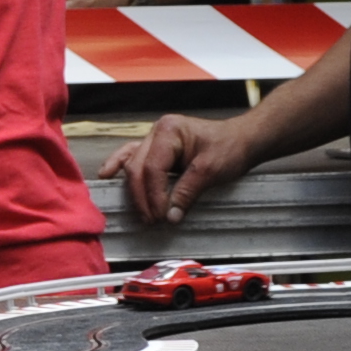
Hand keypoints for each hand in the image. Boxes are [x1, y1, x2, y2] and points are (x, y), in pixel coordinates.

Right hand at [101, 115, 253, 224]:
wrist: (243, 140)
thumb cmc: (230, 147)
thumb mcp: (211, 170)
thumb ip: (188, 192)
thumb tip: (170, 215)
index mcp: (169, 131)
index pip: (152, 168)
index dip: (154, 195)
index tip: (160, 216)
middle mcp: (157, 133)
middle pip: (138, 168)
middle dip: (143, 196)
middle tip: (152, 219)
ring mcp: (154, 139)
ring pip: (132, 165)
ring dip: (134, 190)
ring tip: (140, 212)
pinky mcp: (156, 149)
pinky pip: (132, 157)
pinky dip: (120, 166)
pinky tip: (107, 175)